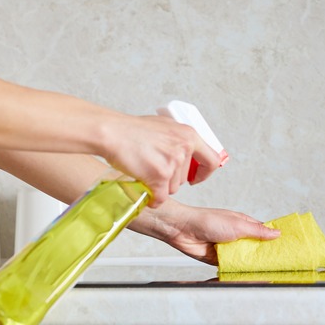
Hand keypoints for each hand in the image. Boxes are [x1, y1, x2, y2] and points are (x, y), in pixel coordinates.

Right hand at [100, 115, 220, 207]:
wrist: (113, 133)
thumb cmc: (132, 129)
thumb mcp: (164, 126)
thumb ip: (179, 139)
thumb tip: (188, 152)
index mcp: (189, 135)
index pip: (212, 160)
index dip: (204, 173)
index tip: (195, 178)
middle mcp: (184, 148)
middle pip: (184, 179)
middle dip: (169, 180)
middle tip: (152, 169)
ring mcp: (172, 163)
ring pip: (172, 189)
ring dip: (159, 187)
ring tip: (144, 171)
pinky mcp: (160, 176)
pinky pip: (160, 198)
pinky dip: (152, 198)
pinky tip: (143, 189)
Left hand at [131, 201, 280, 264]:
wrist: (182, 230)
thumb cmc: (207, 220)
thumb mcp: (237, 224)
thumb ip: (257, 231)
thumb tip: (276, 233)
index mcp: (243, 224)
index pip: (263, 232)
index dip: (274, 239)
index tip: (287, 247)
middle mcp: (236, 236)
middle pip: (255, 248)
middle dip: (265, 255)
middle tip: (280, 263)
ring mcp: (228, 248)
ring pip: (245, 259)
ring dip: (252, 264)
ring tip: (268, 272)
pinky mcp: (219, 260)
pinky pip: (232, 266)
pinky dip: (238, 270)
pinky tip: (248, 275)